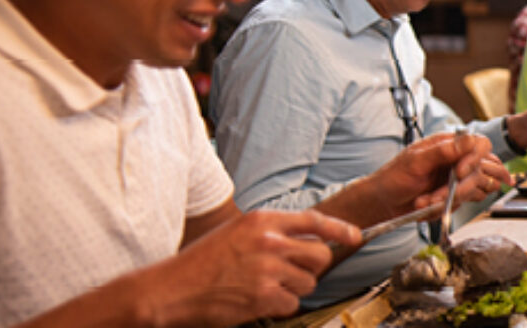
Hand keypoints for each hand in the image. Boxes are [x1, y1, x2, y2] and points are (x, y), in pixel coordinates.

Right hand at [142, 210, 358, 324]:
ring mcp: (268, 270)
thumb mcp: (236, 232)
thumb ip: (270, 232)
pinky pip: (292, 304)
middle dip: (312, 267)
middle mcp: (269, 242)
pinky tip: (257, 300)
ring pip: (308, 282)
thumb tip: (304, 239)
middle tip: (293, 272)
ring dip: (293, 288)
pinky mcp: (264, 296)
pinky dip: (280, 306)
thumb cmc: (201, 262)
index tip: (354, 236)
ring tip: (264, 286)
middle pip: (320, 255)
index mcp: (262, 221)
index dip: (340, 229)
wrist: (172, 289)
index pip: (314, 221)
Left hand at [361, 132, 510, 219]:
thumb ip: (443, 150)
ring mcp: (457, 180)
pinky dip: (447, 208)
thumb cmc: (393, 178)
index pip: (480, 145)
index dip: (474, 159)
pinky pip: (464, 203)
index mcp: (448, 145)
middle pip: (482, 171)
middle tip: (439, 195)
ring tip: (429, 201)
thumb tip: (468, 138)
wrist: (383, 203)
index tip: (458, 173)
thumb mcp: (415, 162)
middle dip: (461, 188)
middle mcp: (457, 160)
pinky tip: (429, 205)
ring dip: (453, 199)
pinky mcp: (455, 196)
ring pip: (477, 190)